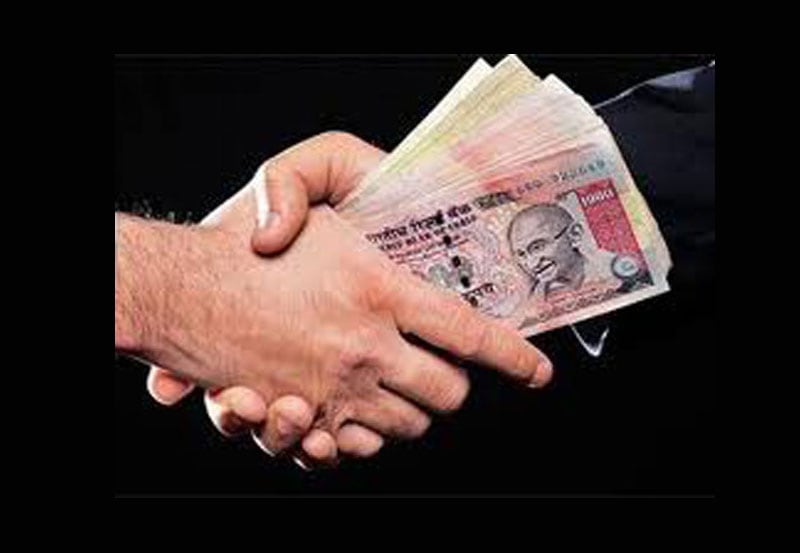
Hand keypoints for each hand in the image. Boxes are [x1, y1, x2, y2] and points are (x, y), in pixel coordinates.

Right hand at [139, 132, 553, 464]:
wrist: (178, 294)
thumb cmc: (242, 245)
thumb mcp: (306, 191)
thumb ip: (350, 186)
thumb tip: (389, 216)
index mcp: (379, 289)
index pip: (472, 333)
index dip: (514, 357)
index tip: (537, 372)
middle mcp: (366, 349)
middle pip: (448, 393)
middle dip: (454, 387)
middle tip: (441, 368)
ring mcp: (337, 392)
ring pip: (409, 426)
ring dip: (413, 410)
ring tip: (397, 383)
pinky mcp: (306, 421)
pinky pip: (361, 450)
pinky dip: (369, 437)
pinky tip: (358, 411)